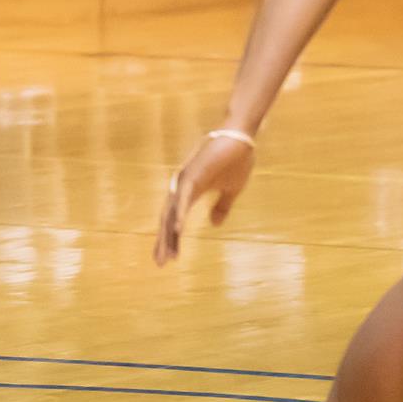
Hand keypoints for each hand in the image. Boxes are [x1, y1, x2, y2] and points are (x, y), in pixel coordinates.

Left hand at [153, 132, 256, 264]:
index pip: (175, 220)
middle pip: (168, 219)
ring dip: (169, 234)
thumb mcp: (230, 191)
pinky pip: (184, 198)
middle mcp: (182, 187)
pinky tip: (177, 230)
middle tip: (160, 263)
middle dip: (164, 242)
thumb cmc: (236, 161)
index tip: (169, 258)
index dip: (171, 239)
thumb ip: (221, 207)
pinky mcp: (193, 174)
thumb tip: (214, 224)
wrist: (242, 138)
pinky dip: (179, 214)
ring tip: (167, 254)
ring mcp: (186, 180)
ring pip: (172, 212)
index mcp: (190, 192)